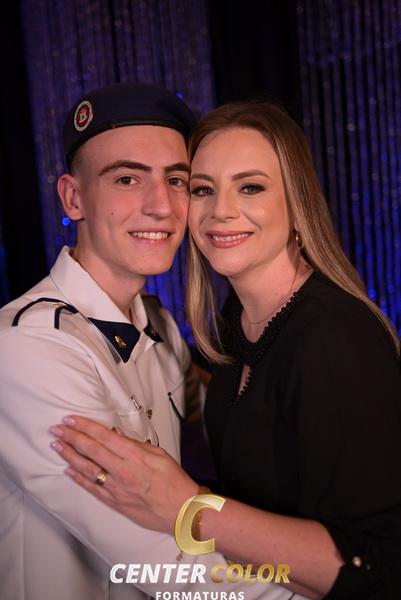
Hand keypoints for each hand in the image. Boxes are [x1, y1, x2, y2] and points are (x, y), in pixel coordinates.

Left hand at [49, 416, 198, 532]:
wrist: (182, 510)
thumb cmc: (174, 481)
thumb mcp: (159, 454)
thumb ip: (135, 445)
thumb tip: (116, 435)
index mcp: (134, 455)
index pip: (103, 436)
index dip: (85, 426)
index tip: (71, 419)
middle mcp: (122, 470)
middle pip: (91, 450)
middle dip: (72, 437)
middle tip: (57, 429)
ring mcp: (116, 488)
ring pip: (87, 468)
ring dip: (69, 455)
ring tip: (57, 446)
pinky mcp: (115, 502)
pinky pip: (92, 488)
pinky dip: (79, 479)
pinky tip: (69, 470)